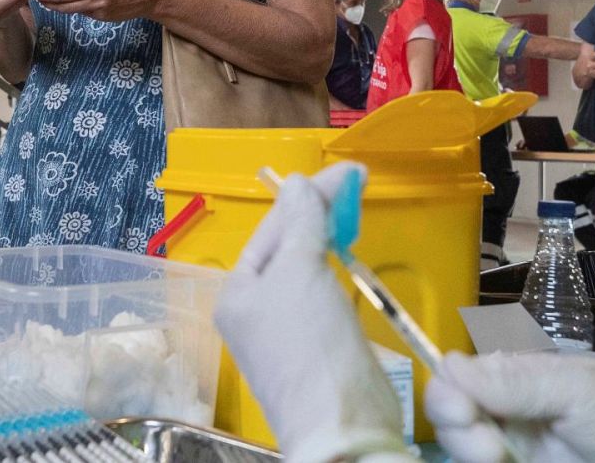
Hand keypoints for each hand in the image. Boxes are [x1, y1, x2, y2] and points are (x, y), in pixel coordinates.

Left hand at [214, 164, 404, 462]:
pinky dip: (338, 272)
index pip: (272, 228)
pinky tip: (352, 257)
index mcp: (238, 292)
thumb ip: (303, 221)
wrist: (342, 422)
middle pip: (288, 247)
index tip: (349, 172)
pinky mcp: (319, 347)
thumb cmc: (309, 341)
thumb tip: (299, 181)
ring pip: (307, 270)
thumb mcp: (300, 270)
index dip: (309, 196)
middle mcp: (255, 311)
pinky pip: (325, 296)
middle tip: (357, 185)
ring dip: (329, 239)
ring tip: (355, 211)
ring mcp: (287, 332)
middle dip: (319, 215)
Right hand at [427, 352, 594, 462]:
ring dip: (470, 454)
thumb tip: (446, 364)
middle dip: (458, 430)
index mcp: (521, 379)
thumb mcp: (579, 390)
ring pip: (463, 450)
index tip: (464, 412)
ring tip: (502, 460)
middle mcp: (511, 414)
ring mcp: (517, 451)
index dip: (449, 393)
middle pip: (450, 418)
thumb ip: (516, 381)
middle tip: (493, 450)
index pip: (458, 378)